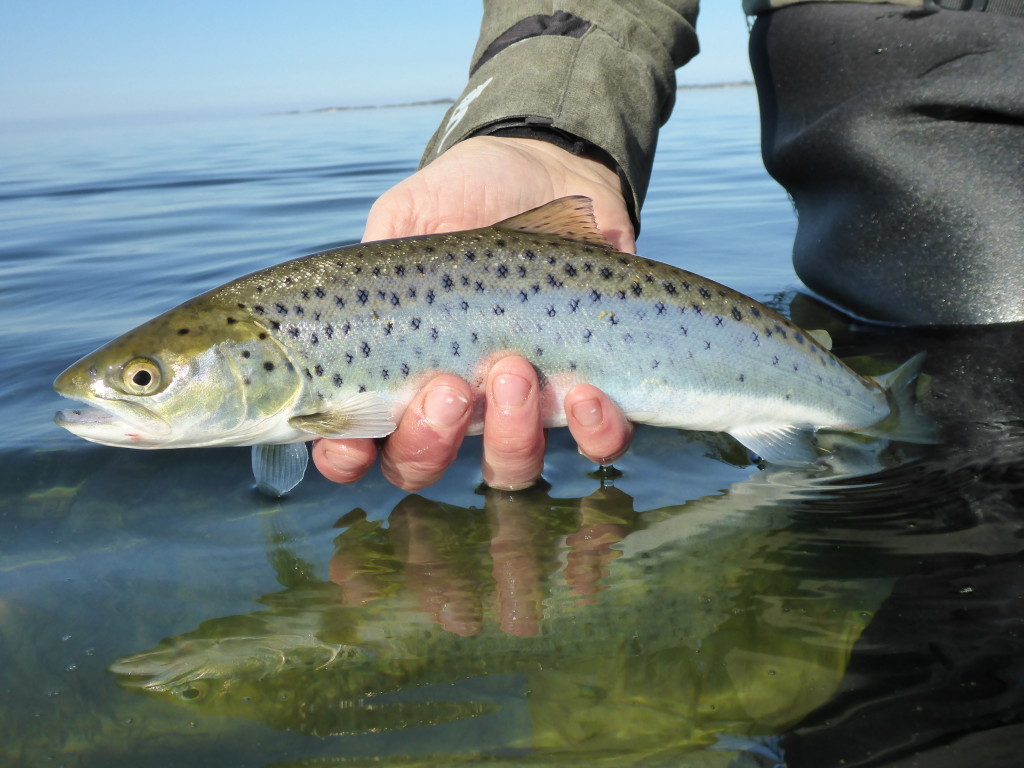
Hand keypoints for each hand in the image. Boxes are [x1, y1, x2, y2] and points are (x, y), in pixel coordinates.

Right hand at [312, 137, 634, 490]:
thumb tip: (351, 310)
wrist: (550, 168)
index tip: (353, 445)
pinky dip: (595, 434)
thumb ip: (372, 261)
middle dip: (429, 441)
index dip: (345, 459)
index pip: (357, 441)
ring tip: (515, 367)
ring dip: (509, 435)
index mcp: (397, 368)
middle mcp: (455, 402)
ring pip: (509, 468)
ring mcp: (523, 406)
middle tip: (449, 386)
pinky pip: (598, 445)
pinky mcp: (590, 396)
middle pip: (424, 466)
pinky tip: (588, 392)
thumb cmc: (466, 194)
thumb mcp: (405, 215)